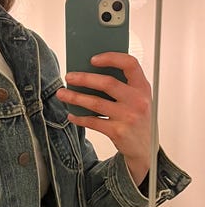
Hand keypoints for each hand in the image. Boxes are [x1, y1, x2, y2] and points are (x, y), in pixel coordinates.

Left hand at [56, 52, 152, 185]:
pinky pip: (92, 122)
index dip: (111, 58)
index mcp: (143, 87)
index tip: (92, 59)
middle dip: (84, 78)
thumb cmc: (136, 118)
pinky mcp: (118, 132)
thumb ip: (123, 87)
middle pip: (107, 83)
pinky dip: (79, 118)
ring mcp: (128, 117)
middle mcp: (137, 100)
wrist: (143, 147)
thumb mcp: (137, 99)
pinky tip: (71, 115)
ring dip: (75, 97)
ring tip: (62, 94)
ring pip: (95, 103)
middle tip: (68, 77)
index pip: (130, 64)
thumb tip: (90, 74)